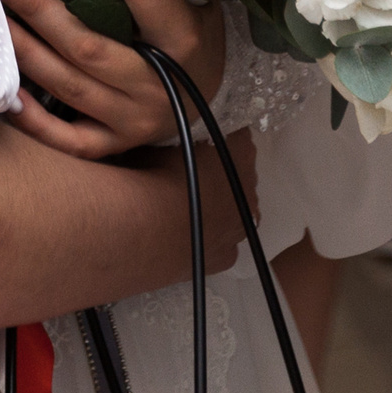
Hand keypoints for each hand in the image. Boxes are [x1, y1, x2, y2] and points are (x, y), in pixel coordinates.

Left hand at [0, 0, 227, 158]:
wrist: (209, 95)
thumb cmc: (183, 30)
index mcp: (183, 37)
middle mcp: (160, 84)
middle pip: (88, 45)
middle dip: (39, 9)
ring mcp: (135, 120)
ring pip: (68, 87)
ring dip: (24, 51)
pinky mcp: (115, 145)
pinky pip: (67, 139)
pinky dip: (33, 119)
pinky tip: (4, 90)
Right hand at [156, 128, 258, 278]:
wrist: (143, 226)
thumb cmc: (151, 175)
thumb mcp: (159, 139)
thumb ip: (175, 136)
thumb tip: (164, 135)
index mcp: (239, 151)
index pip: (237, 137)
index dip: (214, 139)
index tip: (193, 141)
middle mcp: (248, 189)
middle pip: (237, 177)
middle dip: (216, 175)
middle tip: (183, 175)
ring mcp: (240, 227)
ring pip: (233, 212)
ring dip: (215, 209)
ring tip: (180, 209)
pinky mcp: (226, 257)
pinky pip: (222, 243)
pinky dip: (208, 239)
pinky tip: (184, 235)